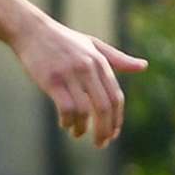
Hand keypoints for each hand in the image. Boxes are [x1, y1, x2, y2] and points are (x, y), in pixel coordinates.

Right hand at [10, 16, 147, 147]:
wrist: (31, 30)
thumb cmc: (63, 40)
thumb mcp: (93, 45)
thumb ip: (118, 59)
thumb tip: (144, 66)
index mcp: (100, 61)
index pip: (115, 97)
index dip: (116, 120)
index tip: (113, 134)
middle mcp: (88, 67)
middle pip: (104, 107)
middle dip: (104, 130)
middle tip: (101, 144)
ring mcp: (70, 73)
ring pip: (84, 111)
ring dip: (82, 129)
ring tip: (78, 134)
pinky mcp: (52, 80)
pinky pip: (66, 108)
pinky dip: (68, 121)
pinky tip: (65, 124)